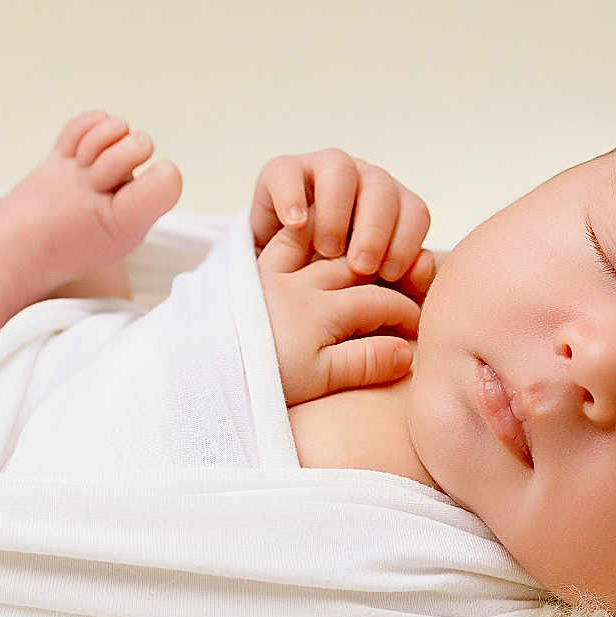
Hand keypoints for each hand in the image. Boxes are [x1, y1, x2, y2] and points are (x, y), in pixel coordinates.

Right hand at [250, 148, 435, 287]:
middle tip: (360, 267)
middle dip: (375, 229)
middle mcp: (362, 182)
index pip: (414, 212)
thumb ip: (405, 284)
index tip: (389, 275)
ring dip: (337, 211)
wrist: (282, 289)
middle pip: (381, 188)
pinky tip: (295, 225)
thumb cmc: (336, 290)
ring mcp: (322, 172)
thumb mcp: (371, 294)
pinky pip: (288, 171)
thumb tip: (425, 264)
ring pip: (339, 169)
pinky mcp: (282, 172)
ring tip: (327, 251)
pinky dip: (292, 195)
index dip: (406, 242)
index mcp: (393, 207)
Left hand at [257, 224, 422, 405]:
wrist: (197, 374)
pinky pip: (281, 243)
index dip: (405, 314)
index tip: (418, 332)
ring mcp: (275, 276)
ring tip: (366, 264)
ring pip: (322, 248)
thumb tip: (407, 351)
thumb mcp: (317, 380)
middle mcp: (301, 285)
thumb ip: (365, 362)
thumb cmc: (260, 381)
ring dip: (348, 251)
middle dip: (384, 278)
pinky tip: (312, 236)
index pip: (379, 303)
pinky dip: (301, 235)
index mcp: (321, 312)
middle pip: (355, 270)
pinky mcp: (250, 276)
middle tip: (402, 292)